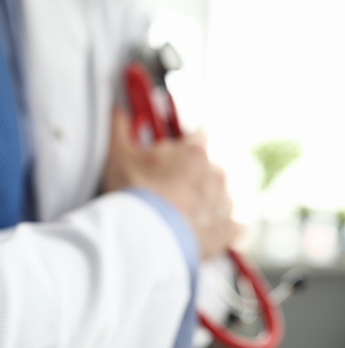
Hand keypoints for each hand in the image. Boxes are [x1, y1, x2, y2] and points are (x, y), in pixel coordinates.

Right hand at [102, 107, 237, 259]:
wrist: (146, 238)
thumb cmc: (134, 194)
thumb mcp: (117, 155)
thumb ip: (118, 128)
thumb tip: (116, 110)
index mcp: (192, 153)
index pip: (197, 137)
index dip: (181, 146)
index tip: (167, 155)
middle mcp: (214, 175)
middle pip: (208, 168)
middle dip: (191, 175)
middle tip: (164, 188)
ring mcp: (222, 205)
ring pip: (220, 196)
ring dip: (204, 201)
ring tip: (177, 213)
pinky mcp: (225, 233)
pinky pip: (232, 227)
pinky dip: (219, 227)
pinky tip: (200, 230)